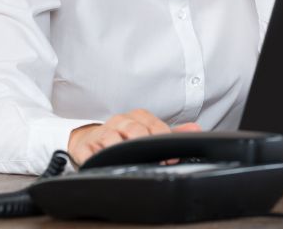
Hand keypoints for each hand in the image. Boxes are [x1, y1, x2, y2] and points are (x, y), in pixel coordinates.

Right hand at [67, 109, 200, 164]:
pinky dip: (95, 158)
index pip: (154, 125)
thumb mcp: (149, 132)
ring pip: (111, 139)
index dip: (163, 140)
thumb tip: (197, 130)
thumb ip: (173, 133)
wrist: (92, 138)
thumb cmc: (125, 136)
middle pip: (134, 130)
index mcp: (137, 117)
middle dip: (144, 146)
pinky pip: (88, 151)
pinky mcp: (85, 146)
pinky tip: (101, 165)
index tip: (171, 158)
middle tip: (154, 162)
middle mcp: (120, 122)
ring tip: (127, 162)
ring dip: (120, 151)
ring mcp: (101, 132)